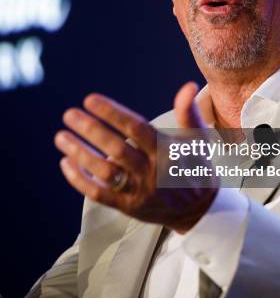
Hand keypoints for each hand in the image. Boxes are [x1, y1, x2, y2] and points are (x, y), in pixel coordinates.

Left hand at [54, 82, 218, 232]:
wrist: (199, 211)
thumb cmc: (196, 167)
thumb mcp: (197, 139)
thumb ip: (188, 112)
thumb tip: (187, 86)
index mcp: (167, 151)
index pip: (136, 129)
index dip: (112, 113)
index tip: (90, 100)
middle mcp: (152, 172)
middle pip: (117, 149)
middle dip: (91, 130)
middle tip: (69, 114)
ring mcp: (138, 191)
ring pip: (105, 172)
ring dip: (80, 153)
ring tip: (61, 136)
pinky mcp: (128, 207)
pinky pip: (99, 194)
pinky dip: (80, 180)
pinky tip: (66, 163)